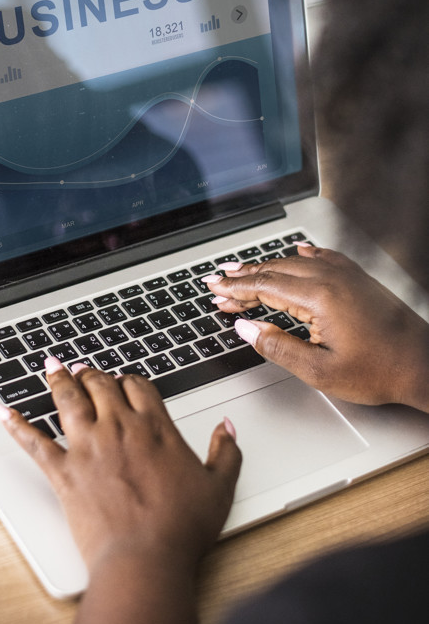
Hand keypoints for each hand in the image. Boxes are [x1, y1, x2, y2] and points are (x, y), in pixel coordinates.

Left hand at [0, 360, 240, 575]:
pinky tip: (1, 409)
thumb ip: (226, 451)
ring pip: (68, 399)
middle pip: (100, 385)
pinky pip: (33, 441)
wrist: (146, 559)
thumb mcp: (219, 487)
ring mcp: (88, 447)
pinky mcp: (64, 471)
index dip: (128, 379)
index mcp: (155, 427)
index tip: (123, 380)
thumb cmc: (182, 528)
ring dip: (58, 379)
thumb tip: (227, 427)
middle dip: (92, 374)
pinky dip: (15, 423)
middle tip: (84, 368)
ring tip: (51, 365)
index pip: (137, 386)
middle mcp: (119, 428)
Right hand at [206, 245, 428, 410]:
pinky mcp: (358, 279)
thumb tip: (246, 329)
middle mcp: (332, 278)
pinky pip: (324, 258)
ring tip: (243, 271)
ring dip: (265, 268)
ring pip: (295, 262)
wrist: (424, 365)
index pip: (264, 287)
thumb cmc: (380, 371)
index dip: (236, 290)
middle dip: (242, 277)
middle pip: (275, 270)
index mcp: (319, 298)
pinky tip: (297, 251)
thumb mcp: (320, 372)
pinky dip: (302, 256)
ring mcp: (347, 275)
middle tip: (218, 282)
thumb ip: (278, 347)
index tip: (216, 291)